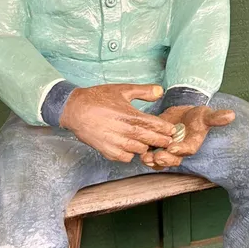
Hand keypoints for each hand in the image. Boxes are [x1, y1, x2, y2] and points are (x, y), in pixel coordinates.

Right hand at [61, 83, 175, 162]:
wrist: (75, 109)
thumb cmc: (98, 98)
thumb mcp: (122, 90)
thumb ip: (143, 91)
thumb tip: (160, 91)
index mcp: (130, 115)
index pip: (155, 126)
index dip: (165, 129)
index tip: (172, 130)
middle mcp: (124, 131)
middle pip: (150, 140)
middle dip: (162, 141)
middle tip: (169, 141)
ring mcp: (115, 143)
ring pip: (139, 150)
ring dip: (146, 147)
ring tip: (152, 144)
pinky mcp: (107, 151)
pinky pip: (126, 158)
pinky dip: (131, 154)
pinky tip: (133, 148)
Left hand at [141, 103, 235, 169]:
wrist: (186, 116)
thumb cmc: (198, 117)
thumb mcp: (207, 114)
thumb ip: (216, 117)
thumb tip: (231, 115)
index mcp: (193, 143)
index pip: (188, 149)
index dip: (180, 149)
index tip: (172, 147)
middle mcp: (180, 150)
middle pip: (173, 159)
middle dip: (164, 159)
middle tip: (156, 157)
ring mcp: (169, 150)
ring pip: (161, 160)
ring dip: (153, 161)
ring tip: (146, 157)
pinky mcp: (158, 147)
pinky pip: (152, 155)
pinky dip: (146, 155)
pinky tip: (140, 152)